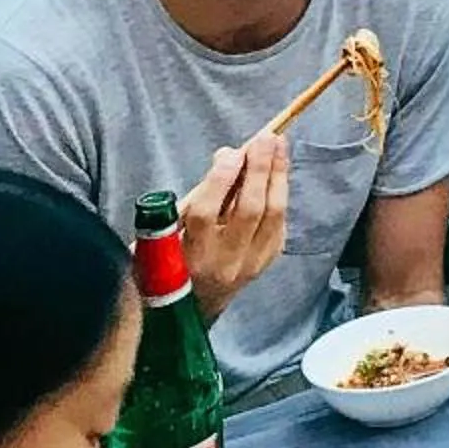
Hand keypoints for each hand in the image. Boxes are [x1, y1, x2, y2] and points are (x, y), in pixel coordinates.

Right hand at [182, 133, 290, 320]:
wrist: (188, 309)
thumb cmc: (170, 261)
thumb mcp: (168, 230)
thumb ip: (199, 194)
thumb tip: (229, 155)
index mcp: (188, 256)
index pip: (206, 213)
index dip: (220, 180)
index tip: (233, 152)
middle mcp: (223, 264)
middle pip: (249, 210)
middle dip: (260, 169)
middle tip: (266, 138)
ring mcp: (249, 266)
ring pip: (273, 215)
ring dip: (278, 176)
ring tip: (279, 146)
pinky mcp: (266, 263)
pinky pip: (279, 223)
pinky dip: (279, 194)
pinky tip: (278, 173)